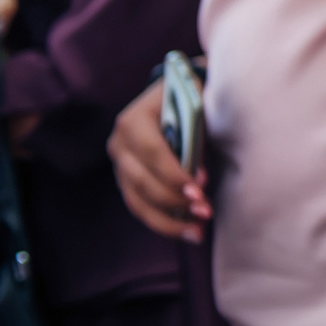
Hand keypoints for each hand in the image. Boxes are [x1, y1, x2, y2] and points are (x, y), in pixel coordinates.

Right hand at [109, 79, 208, 243]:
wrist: (175, 95)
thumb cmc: (191, 101)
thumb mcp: (195, 109)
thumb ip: (194, 138)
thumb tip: (199, 176)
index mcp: (133, 120)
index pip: (152, 151)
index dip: (175, 172)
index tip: (201, 185)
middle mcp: (119, 144)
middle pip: (141, 181)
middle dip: (174, 200)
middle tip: (206, 210)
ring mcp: (120, 165)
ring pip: (137, 201)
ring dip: (169, 220)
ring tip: (197, 230)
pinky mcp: (127, 182)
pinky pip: (140, 207)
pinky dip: (164, 222)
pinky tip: (187, 231)